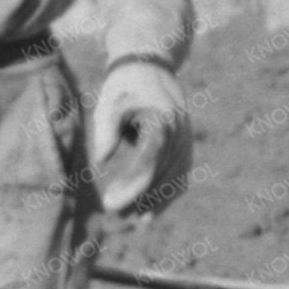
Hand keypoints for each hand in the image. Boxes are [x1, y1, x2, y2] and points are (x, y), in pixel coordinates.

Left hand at [91, 57, 195, 218]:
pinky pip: (179, 177)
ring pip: (173, 180)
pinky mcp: (185, 148)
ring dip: (153, 201)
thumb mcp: (109, 103)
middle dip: (139, 197)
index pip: (149, 158)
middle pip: (161, 173)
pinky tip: (148, 214)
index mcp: (160, 119)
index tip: (112, 203)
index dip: (132, 184)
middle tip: (112, 214)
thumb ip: (106, 130)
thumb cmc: (124, 88)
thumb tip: (102, 160)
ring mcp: (186, 142)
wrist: (150, 70)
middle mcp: (178, 133)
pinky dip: (166, 196)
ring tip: (127, 219)